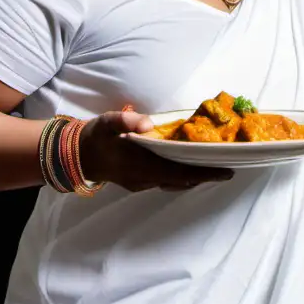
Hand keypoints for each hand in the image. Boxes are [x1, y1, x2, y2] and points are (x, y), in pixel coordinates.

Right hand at [78, 110, 232, 191]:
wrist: (75, 155)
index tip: (225, 172)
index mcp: (140, 166)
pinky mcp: (139, 182)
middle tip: (228, 169)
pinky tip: (191, 167)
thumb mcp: (106, 122)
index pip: (179, 173)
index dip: (203, 174)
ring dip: (195, 177)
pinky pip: (167, 181)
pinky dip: (182, 176)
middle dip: (205, 176)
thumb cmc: (94, 137)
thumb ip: (126, 119)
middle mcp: (144, 179)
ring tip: (215, 167)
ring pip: (175, 182)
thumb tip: (147, 124)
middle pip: (182, 180)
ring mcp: (141, 183)